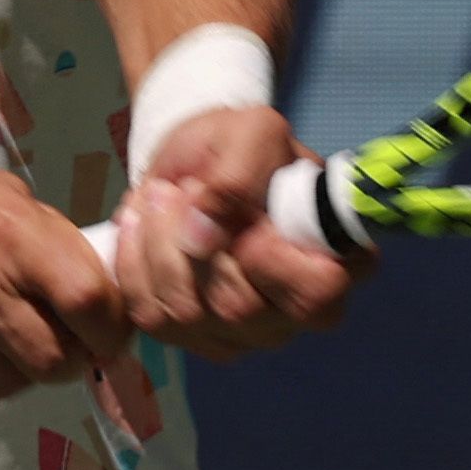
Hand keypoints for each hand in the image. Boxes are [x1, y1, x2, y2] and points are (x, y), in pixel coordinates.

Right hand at [0, 137, 128, 406]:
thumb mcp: (2, 196)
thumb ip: (51, 242)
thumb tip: (101, 293)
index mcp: (13, 229)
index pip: (91, 300)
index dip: (112, 329)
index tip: (109, 335)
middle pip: (54, 359)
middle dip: (69, 362)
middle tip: (63, 350)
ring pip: (9, 385)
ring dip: (21, 375)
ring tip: (10, 349)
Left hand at [108, 105, 370, 361]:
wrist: (196, 159)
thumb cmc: (239, 145)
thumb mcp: (252, 132)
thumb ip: (238, 176)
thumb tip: (204, 236)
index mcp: (337, 261)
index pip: (319, 293)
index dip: (275, 265)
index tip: (248, 225)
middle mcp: (296, 311)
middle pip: (239, 309)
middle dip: (195, 240)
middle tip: (186, 187)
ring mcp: (246, 332)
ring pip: (187, 315)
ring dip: (158, 245)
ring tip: (160, 197)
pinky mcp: (195, 338)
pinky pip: (151, 318)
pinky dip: (133, 264)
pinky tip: (140, 225)